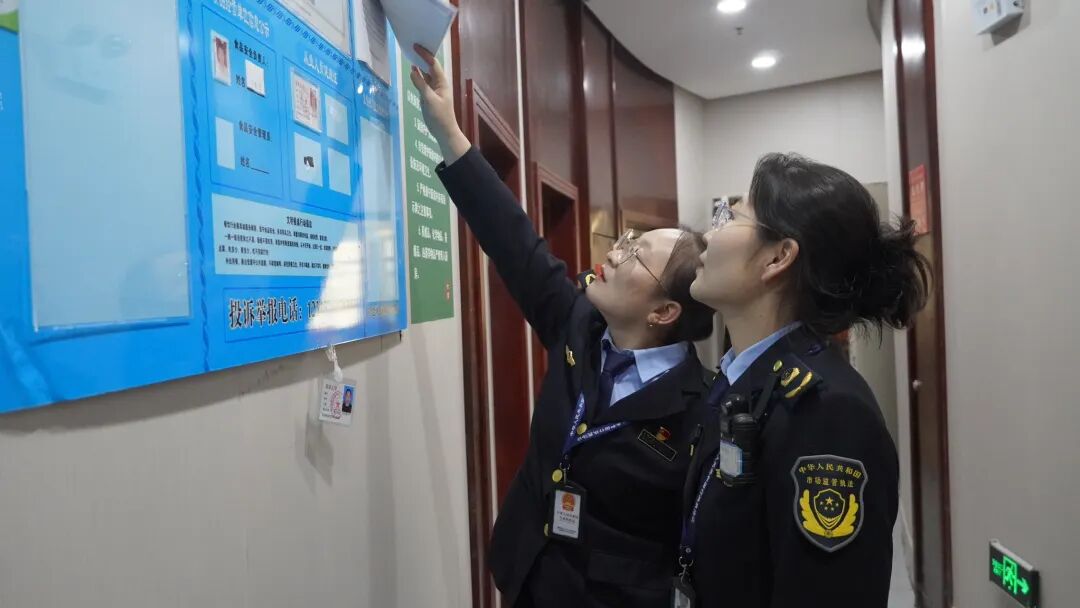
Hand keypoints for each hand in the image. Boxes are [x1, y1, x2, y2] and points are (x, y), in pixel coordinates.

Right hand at [410, 45, 470, 164]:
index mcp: (442, 82)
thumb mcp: (429, 100)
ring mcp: (433, 89)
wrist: (444, 131)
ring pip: (426, 73)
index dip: (425, 54)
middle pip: (430, 66)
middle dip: (422, 56)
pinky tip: (412, 70)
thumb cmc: (440, 116)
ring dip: (419, 65)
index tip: (416, 46)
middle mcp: (438, 83)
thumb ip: (421, 85)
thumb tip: (413, 71)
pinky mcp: (429, 95)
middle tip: (413, 46)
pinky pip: (423, 82)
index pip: (433, 64)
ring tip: (411, 54)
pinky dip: (417, 75)